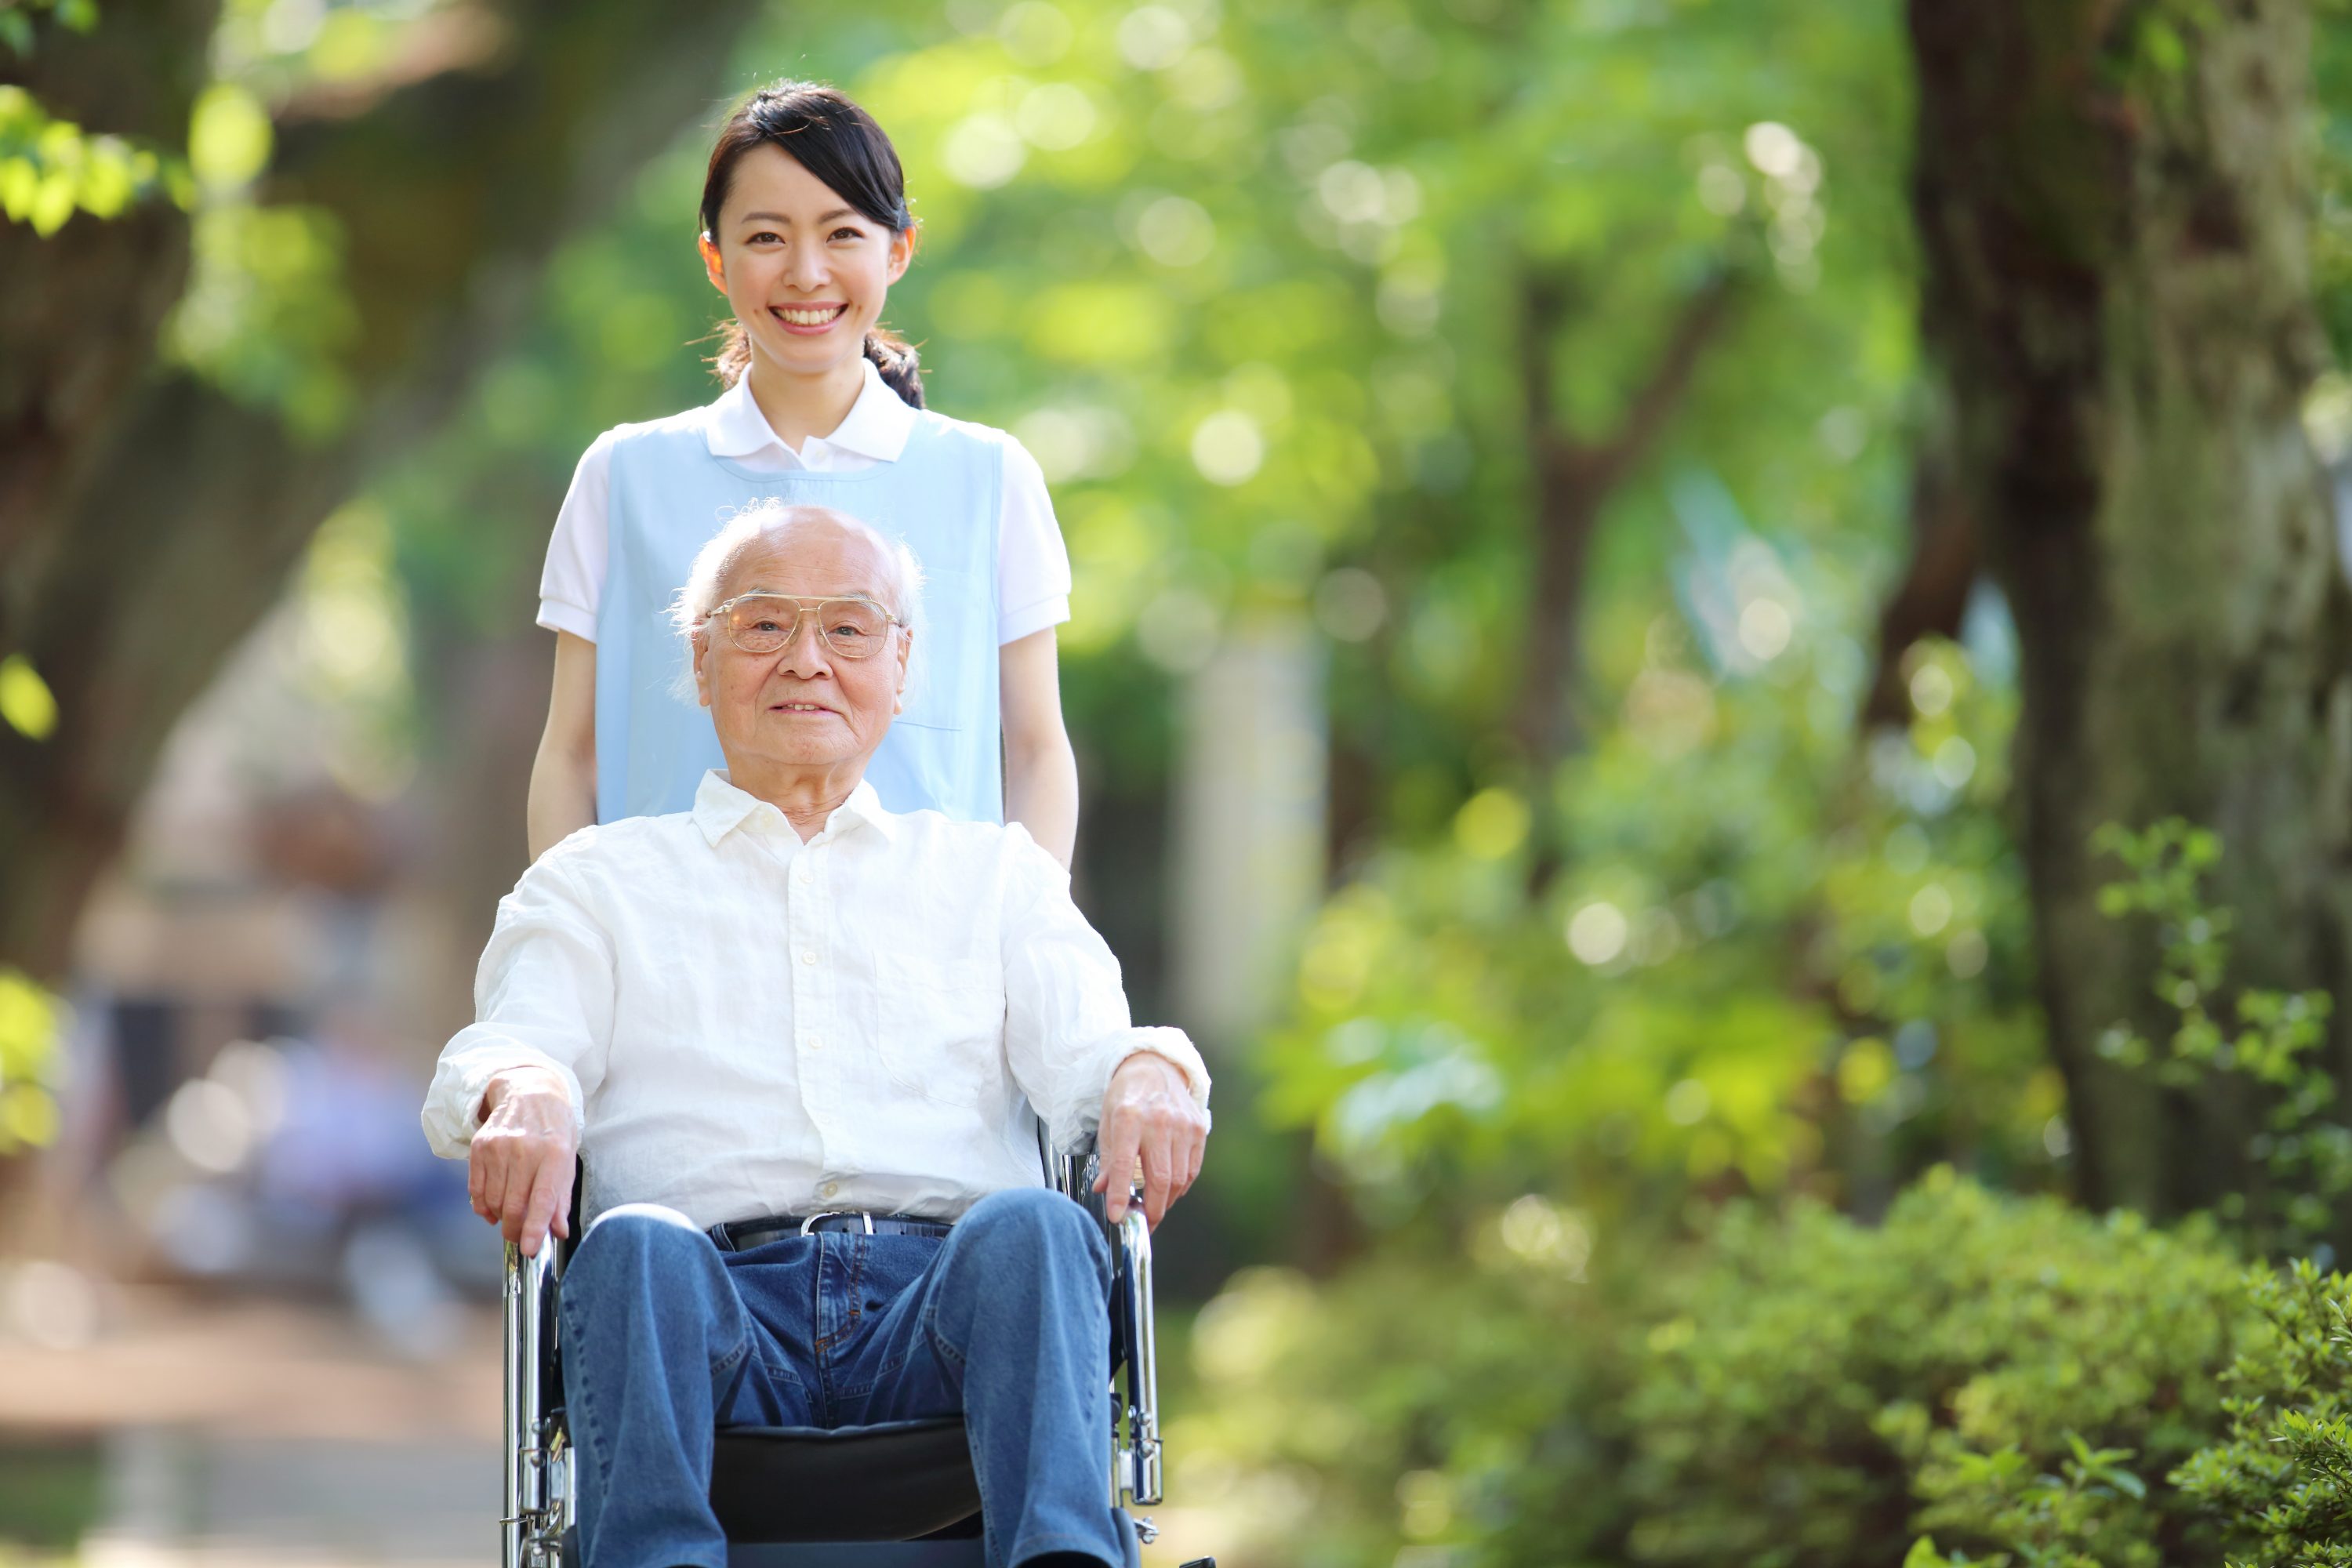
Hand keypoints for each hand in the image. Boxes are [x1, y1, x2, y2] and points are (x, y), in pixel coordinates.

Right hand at [469, 1068, 578, 1257]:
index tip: (528, 1249)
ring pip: (494, 1200)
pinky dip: (483, 1205)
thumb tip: (558, 1231)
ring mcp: (499, 1147)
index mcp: (555, 1153)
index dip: (534, 1229)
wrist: (530, 1092)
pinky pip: (477, 1189)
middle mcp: (526, 1149)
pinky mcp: (480, 1146)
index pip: (543, 1199)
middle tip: (518, 1237)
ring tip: (510, 1214)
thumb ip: (562, 1198)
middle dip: (514, 1230)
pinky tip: (493, 1206)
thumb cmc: (554, 1129)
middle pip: (514, 1204)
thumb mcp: (568, 1159)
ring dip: (500, 1217)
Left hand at [1094, 1052, 1207, 1230]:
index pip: (1124, 1164)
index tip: (1118, 1218)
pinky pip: (1192, 1169)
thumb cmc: (1127, 1096)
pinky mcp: (1198, 1128)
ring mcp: (1182, 1124)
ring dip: (1166, 1201)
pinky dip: (1181, 1186)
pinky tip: (1170, 1191)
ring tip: (1154, 1208)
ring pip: (1179, 1178)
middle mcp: (1158, 1120)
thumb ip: (1108, 1159)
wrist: (1155, 1067)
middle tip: (1143, 1223)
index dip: (1120, 1195)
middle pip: (1160, 1177)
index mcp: (1128, 1117)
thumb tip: (1104, 1191)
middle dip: (1152, 1209)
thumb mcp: (1107, 1122)